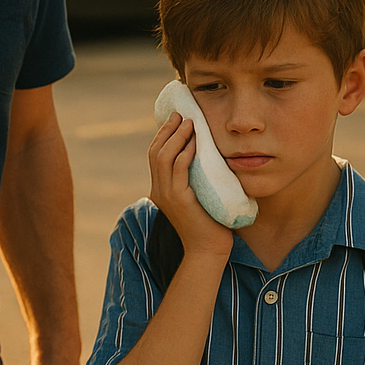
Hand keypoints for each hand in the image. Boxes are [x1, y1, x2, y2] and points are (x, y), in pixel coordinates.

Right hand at [148, 113, 233, 259]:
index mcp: (160, 190)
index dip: (163, 135)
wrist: (208, 251)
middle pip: (155, 152)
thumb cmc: (210, 224)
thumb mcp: (198, 196)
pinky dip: (185, 151)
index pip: (155, 156)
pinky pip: (178, 168)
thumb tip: (206, 156)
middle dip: (167, 130)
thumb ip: (195, 179)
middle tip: (180, 114)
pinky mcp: (178, 200)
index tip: (175, 119)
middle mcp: (158, 191)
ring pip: (163, 157)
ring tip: (189, 122)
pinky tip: (195, 141)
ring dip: (176, 136)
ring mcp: (166, 195)